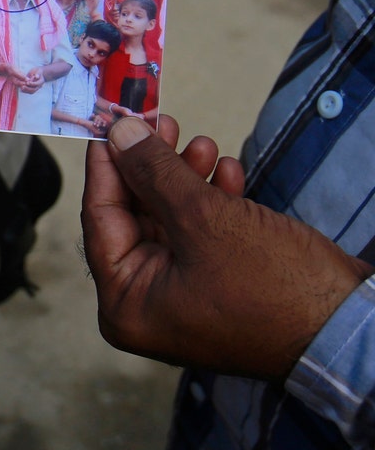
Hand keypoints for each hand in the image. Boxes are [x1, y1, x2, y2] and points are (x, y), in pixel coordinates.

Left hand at [20, 67, 44, 94]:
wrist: (37, 73)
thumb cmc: (37, 71)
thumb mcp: (38, 71)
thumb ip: (37, 74)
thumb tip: (36, 77)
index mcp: (41, 81)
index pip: (37, 84)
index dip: (32, 84)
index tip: (27, 82)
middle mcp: (39, 86)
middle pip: (34, 89)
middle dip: (28, 88)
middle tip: (23, 86)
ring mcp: (36, 88)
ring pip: (31, 92)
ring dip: (26, 90)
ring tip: (21, 88)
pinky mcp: (32, 89)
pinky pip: (29, 92)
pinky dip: (25, 91)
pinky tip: (21, 88)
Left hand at [82, 115, 373, 379]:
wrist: (350, 328)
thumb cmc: (273, 287)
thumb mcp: (204, 217)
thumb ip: (153, 172)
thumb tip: (118, 133)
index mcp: (125, 304)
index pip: (99, 219)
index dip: (106, 165)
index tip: (109, 121)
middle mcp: (144, 306)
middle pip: (132, 216)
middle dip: (152, 167)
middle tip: (162, 121)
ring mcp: (180, 298)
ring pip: (168, 221)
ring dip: (185, 178)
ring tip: (205, 144)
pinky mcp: (214, 286)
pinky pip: (197, 236)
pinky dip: (209, 202)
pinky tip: (228, 172)